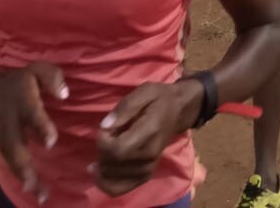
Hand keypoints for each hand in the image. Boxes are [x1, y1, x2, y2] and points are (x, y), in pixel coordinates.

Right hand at [0, 62, 67, 201]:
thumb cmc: (19, 82)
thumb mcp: (37, 69)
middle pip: (15, 145)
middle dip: (25, 166)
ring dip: (24, 177)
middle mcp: (12, 121)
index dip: (40, 127)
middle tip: (38, 185)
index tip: (51, 142)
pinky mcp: (3, 145)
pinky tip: (34, 191)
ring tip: (40, 195)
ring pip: (11, 158)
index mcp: (23, 101)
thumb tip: (64, 95)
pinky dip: (21, 178)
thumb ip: (52, 77)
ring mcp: (5, 135)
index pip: (31, 114)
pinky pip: (11, 163)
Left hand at [93, 80, 200, 196]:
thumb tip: (105, 126)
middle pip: (116, 164)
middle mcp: (150, 153)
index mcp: (149, 131)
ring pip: (118, 179)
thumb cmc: (159, 98)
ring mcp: (150, 165)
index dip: (103, 142)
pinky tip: (100, 174)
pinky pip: (125, 187)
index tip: (103, 129)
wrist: (178, 111)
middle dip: (102, 152)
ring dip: (103, 167)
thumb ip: (124, 108)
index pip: (119, 149)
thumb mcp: (143, 92)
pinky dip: (109, 183)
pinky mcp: (148, 172)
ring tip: (102, 152)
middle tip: (105, 138)